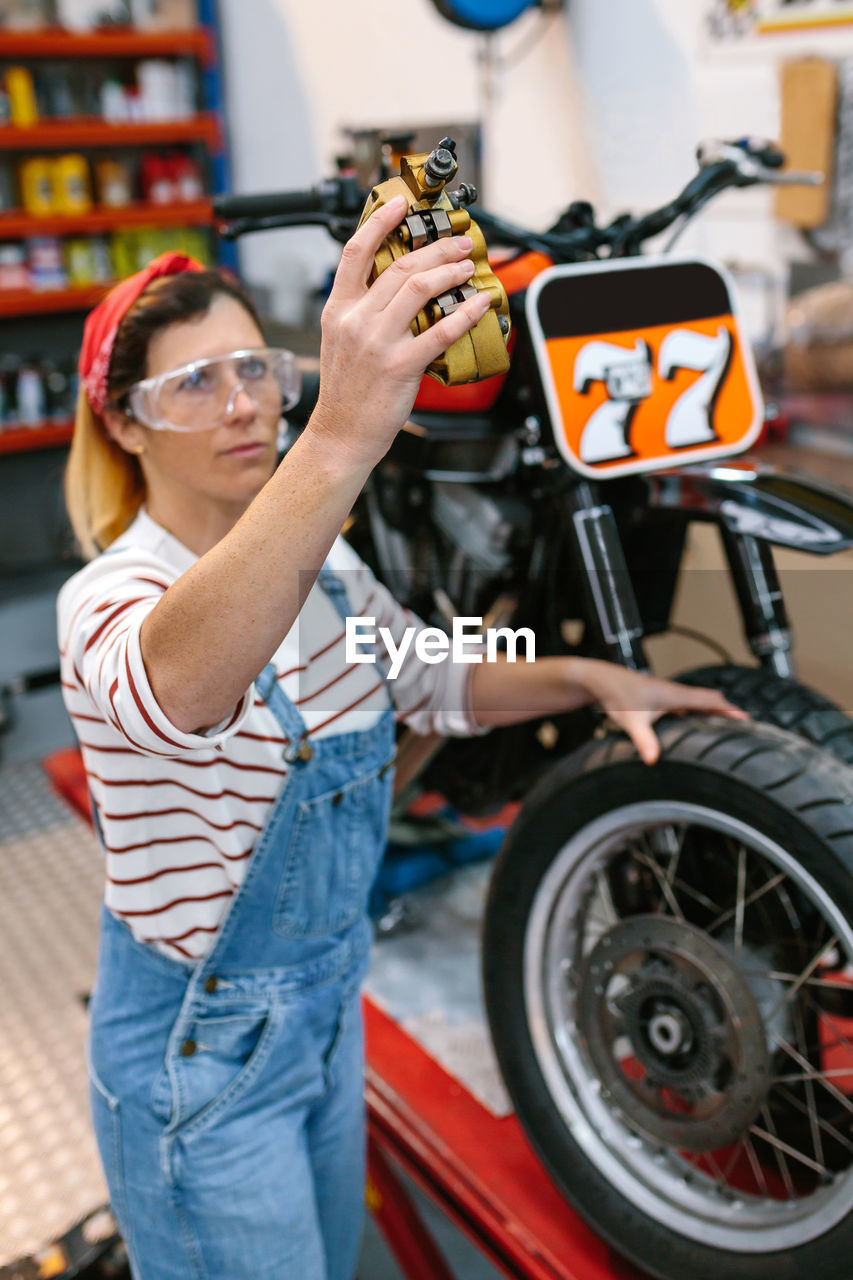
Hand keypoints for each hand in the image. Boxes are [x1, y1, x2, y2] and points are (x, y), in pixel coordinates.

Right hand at [308, 195, 490, 466]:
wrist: (340, 436)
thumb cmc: (345, 394)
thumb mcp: (340, 343)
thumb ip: (361, 313)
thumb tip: (395, 290)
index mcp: (339, 310)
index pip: (356, 252)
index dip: (379, 222)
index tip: (400, 205)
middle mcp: (357, 321)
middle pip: (400, 265)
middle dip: (435, 248)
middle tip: (458, 243)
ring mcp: (378, 343)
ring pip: (420, 289)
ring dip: (450, 272)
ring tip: (467, 268)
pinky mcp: (401, 366)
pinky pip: (440, 331)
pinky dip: (464, 313)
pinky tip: (478, 305)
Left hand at [579, 661, 749, 764]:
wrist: (598, 679)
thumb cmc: (614, 694)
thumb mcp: (631, 720)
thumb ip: (644, 740)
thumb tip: (653, 760)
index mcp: (674, 695)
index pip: (710, 700)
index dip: (729, 710)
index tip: (747, 719)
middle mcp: (673, 692)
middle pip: (707, 699)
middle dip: (725, 710)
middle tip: (742, 723)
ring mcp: (664, 694)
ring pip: (695, 701)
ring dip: (710, 710)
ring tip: (722, 723)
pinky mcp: (655, 697)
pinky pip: (682, 704)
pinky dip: (693, 711)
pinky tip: (690, 721)